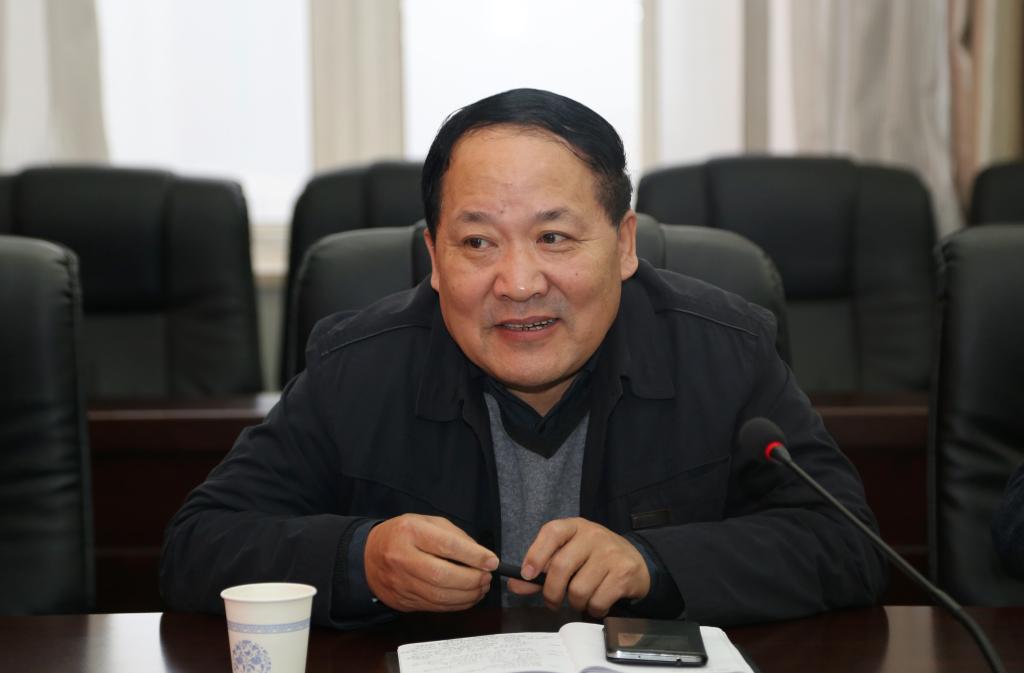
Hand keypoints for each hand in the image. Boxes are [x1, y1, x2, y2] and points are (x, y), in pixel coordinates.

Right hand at [364, 514, 498, 611]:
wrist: (367, 556)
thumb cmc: (403, 535)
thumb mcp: (427, 522)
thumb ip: (454, 536)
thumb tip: (481, 556)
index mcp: (411, 531)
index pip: (447, 545)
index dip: (474, 555)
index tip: (492, 561)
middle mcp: (402, 557)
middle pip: (443, 575)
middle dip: (472, 579)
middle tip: (487, 577)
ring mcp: (400, 582)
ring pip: (440, 596)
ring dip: (467, 595)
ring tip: (481, 588)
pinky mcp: (402, 600)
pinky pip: (434, 607)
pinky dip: (456, 605)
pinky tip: (467, 597)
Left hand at [506, 518, 649, 617]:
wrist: (637, 562)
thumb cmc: (595, 558)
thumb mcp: (569, 554)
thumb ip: (541, 570)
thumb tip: (515, 584)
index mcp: (575, 527)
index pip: (551, 532)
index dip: (536, 554)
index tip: (527, 574)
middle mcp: (593, 535)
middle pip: (561, 567)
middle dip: (551, 592)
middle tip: (553, 601)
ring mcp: (610, 554)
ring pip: (578, 589)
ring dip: (575, 604)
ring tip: (580, 600)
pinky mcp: (623, 573)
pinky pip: (598, 601)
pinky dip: (593, 610)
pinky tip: (597, 604)